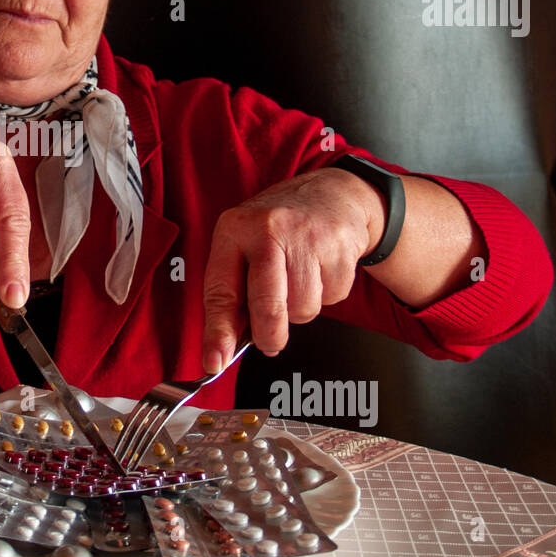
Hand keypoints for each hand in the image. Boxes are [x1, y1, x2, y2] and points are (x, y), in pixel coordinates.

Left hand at [201, 167, 383, 369]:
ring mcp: (308, 238)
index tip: (215, 362)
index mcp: (235, 229)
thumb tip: (224, 347)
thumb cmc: (279, 228)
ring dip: (300, 309)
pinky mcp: (340, 248)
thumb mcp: (244, 243)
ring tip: (297, 280)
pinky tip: (320, 270)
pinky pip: (331, 299)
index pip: (221, 291)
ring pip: (302, 309)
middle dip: (269, 336)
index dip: (218, 333)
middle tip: (269, 342)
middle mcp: (269, 230)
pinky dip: (326, 295)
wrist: (333, 195)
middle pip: (268, 307)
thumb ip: (233, 289)